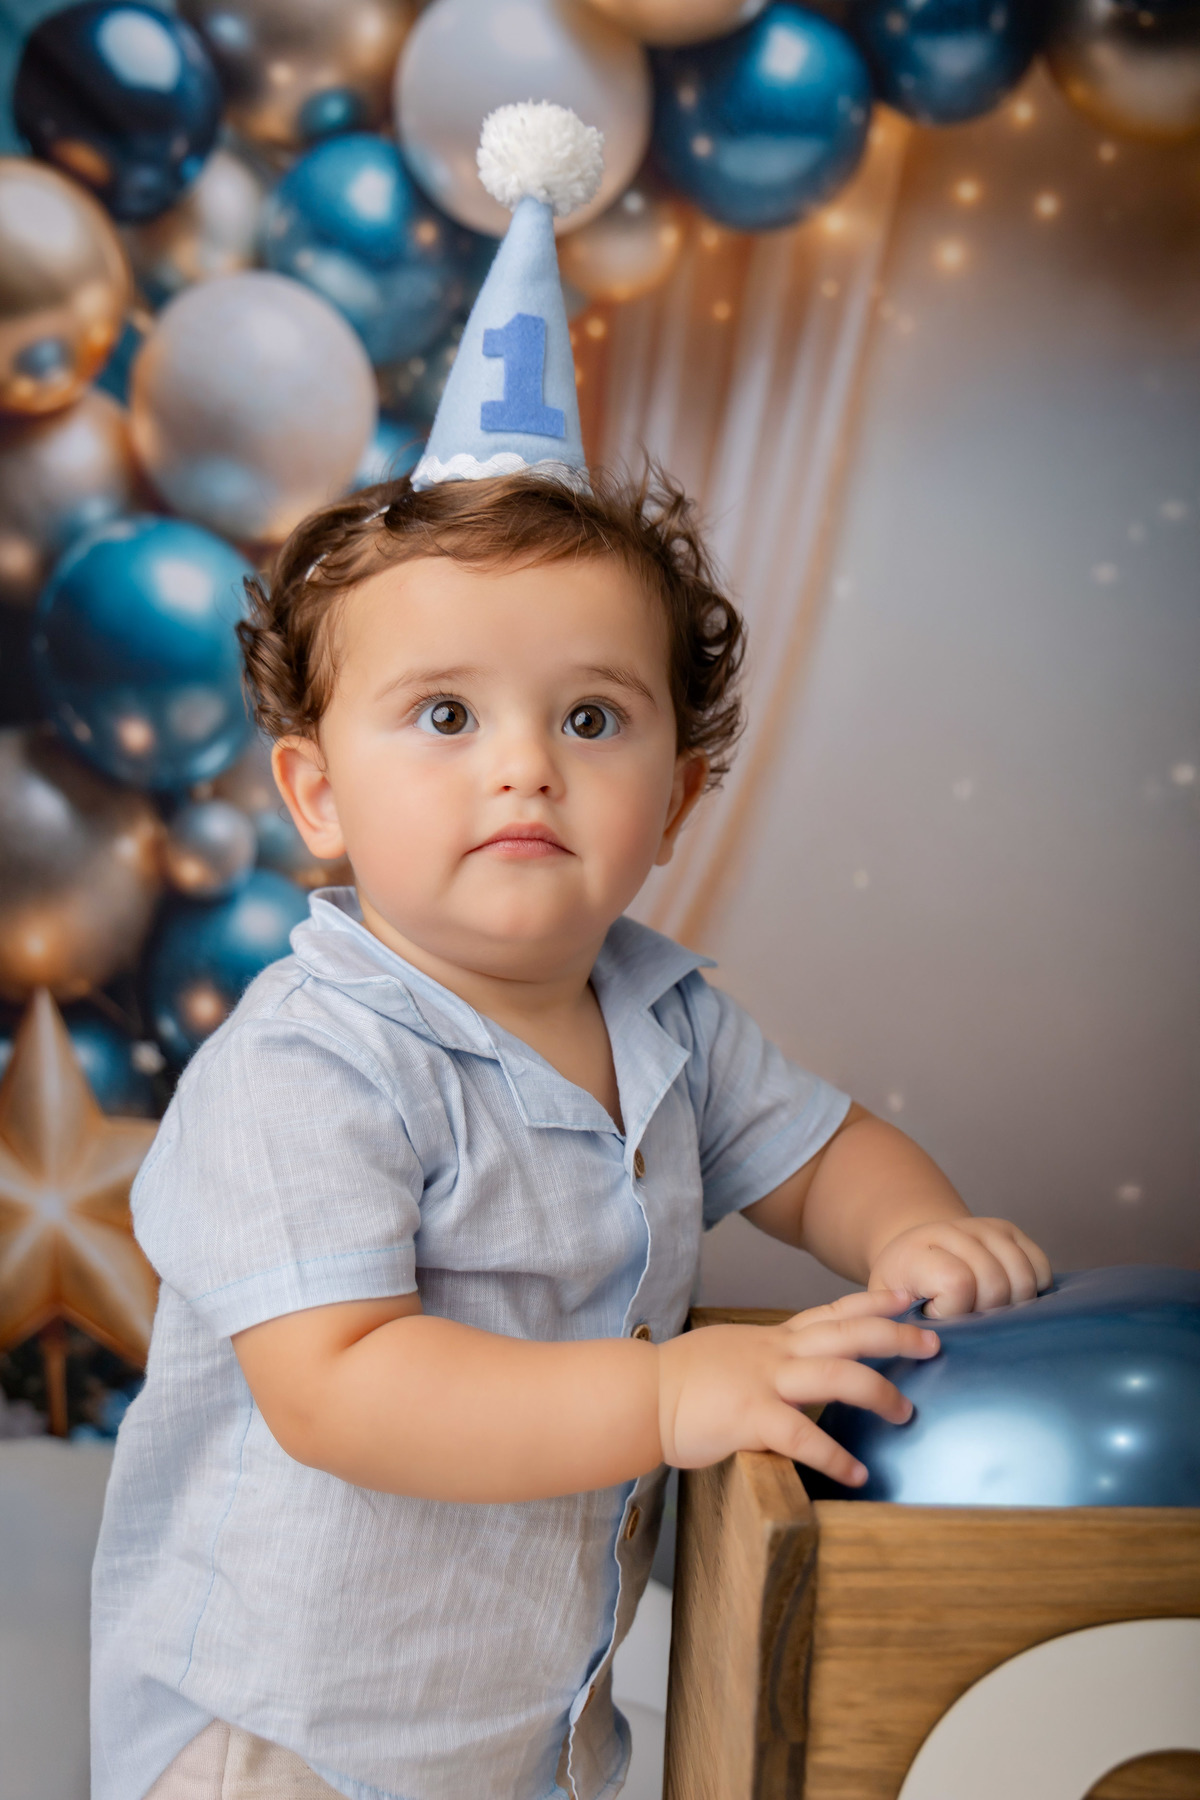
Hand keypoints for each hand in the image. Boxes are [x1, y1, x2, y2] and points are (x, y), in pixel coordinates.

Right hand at [655, 1289, 939, 1487]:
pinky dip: (835, 1456)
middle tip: (934, 1342)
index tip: (908, 1296)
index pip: (833, 1311)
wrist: (643, 1394)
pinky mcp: (751, 1417)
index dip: (874, 1303)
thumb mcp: (734, 1353)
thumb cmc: (684, 1380)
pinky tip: (857, 1474)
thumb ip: (769, 1359)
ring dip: (879, 1393)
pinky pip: (804, 1435)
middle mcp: (777, 1352)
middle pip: (849, 1333)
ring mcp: (765, 1381)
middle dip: (896, 1336)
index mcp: (774, 1339)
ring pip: (838, 1375)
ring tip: (906, 1414)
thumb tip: (796, 1371)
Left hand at [869, 1216, 1051, 1318]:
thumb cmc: (903, 1290)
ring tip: (989, 1312)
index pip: (957, 1282)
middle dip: (988, 1314)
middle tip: (968, 1319)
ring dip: (1014, 1304)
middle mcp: (950, 1231)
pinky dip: (1035, 1290)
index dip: (956, 1312)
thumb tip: (928, 1347)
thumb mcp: (886, 1310)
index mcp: (915, 1252)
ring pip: (1023, 1275)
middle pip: (996, 1282)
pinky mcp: (1009, 1230)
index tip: (938, 1318)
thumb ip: (900, 1327)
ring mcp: (983, 1227)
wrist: (915, 1250)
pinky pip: (1040, 1265)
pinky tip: (1012, 1299)